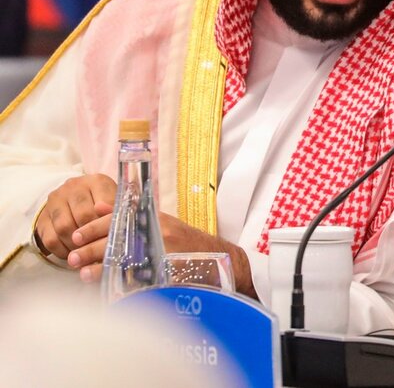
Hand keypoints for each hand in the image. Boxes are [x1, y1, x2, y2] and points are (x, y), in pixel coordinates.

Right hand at [34, 174, 116, 258]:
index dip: (108, 224)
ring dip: (76, 245)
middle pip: (83, 216)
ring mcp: (55, 201)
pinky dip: (63, 251)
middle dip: (93, 236)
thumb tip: (114, 226)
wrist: (73, 201)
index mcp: (96, 181)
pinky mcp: (42, 218)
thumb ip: (117, 212)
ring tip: (86, 253)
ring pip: (65, 228)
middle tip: (100, 249)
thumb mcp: (114, 203)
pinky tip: (72, 253)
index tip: (112, 237)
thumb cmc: (103, 204)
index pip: (103, 204)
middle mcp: (73, 187)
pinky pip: (51, 239)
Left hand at [70, 210, 256, 297]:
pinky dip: (118, 282)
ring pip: (121, 258)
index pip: (118, 218)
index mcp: (154, 217)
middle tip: (72, 258)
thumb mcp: (161, 222)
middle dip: (90, 249)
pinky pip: (135, 277)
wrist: (220, 260)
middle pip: (116, 239)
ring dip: (99, 267)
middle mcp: (157, 232)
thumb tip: (100, 206)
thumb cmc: (187, 243)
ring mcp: (162, 252)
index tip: (77, 235)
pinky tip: (105, 287)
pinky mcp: (165, 271)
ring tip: (83, 274)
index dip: (94, 227)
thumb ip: (132, 215)